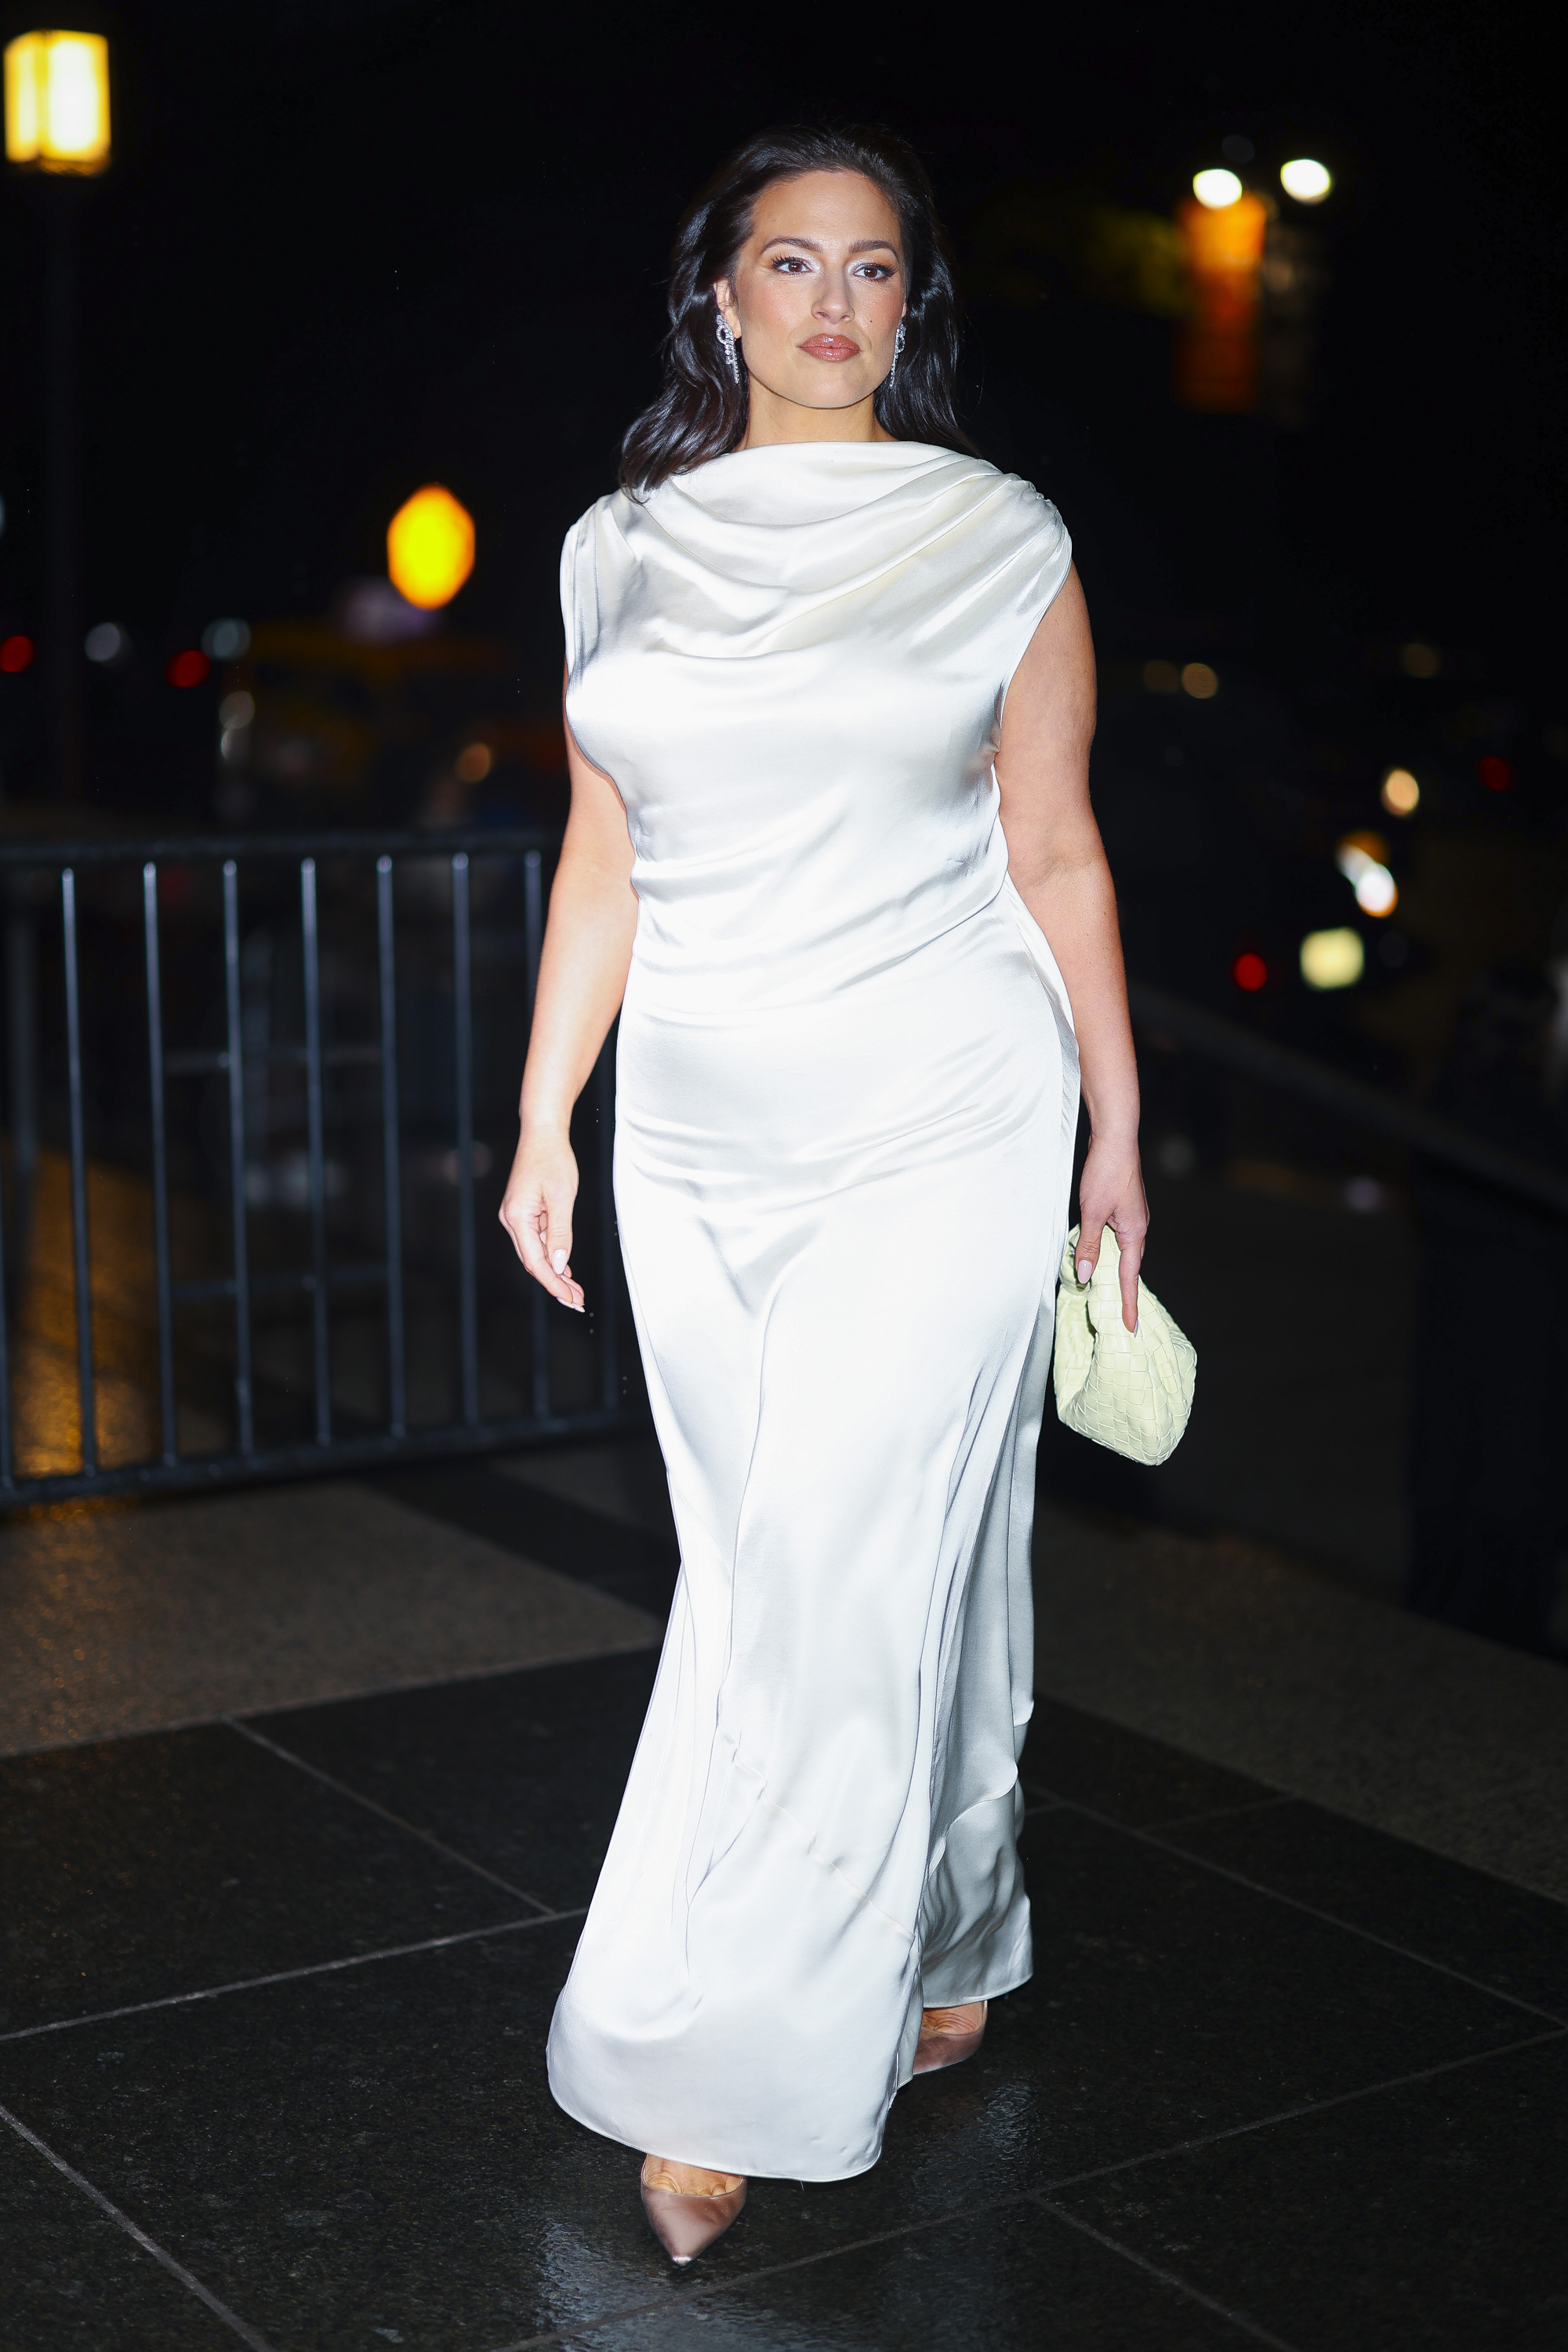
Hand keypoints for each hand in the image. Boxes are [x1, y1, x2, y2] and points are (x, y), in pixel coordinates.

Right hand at [499, 1127, 584, 1309]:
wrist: (542, 1134)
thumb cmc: (553, 1160)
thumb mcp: (562, 1197)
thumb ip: (560, 1233)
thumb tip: (558, 1265)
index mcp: (517, 1218)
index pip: (536, 1262)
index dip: (553, 1284)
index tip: (571, 1299)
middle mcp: (511, 1220)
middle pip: (533, 1262)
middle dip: (555, 1284)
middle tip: (578, 1302)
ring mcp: (516, 1217)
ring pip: (536, 1254)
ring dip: (555, 1272)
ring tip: (576, 1290)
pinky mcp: (523, 1212)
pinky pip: (537, 1241)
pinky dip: (552, 1256)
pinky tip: (565, 1270)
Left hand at [1075, 1133, 1147, 1333]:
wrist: (1115, 1138)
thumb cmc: (1106, 1172)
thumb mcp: (1092, 1212)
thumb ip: (1088, 1245)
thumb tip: (1085, 1276)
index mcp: (1135, 1232)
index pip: (1129, 1277)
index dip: (1128, 1303)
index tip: (1131, 1327)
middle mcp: (1138, 1227)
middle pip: (1129, 1267)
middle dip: (1125, 1293)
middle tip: (1122, 1319)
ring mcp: (1132, 1218)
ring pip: (1122, 1252)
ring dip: (1115, 1272)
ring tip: (1111, 1295)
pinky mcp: (1123, 1208)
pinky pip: (1117, 1239)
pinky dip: (1109, 1253)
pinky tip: (1098, 1256)